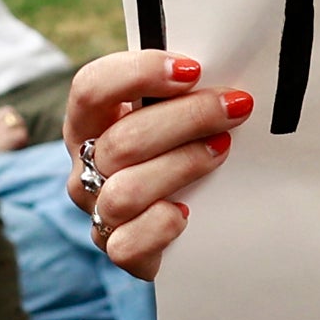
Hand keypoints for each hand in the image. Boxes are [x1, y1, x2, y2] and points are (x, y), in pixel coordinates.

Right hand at [61, 47, 245, 277]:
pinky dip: (161, 226)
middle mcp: (84, 166)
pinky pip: (128, 244)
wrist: (186, 217)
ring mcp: (98, 210)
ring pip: (127, 191)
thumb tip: (222, 71)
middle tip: (235, 106)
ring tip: (221, 149)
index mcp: (89, 121)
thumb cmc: (178, 148)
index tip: (192, 70)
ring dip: (182, 165)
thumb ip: (180, 91)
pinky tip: (188, 212)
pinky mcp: (117, 249)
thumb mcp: (170, 113)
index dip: (138, 74)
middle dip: (187, 118)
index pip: (90, 88)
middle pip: (122, 140)